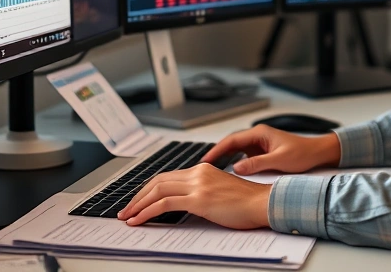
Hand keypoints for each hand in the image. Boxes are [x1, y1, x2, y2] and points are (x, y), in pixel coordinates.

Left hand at [117, 163, 270, 228]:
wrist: (264, 203)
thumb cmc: (248, 203)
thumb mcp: (220, 192)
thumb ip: (203, 192)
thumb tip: (186, 203)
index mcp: (203, 169)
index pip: (167, 177)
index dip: (149, 189)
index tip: (139, 200)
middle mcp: (198, 173)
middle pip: (158, 181)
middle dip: (138, 196)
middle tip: (127, 209)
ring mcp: (198, 185)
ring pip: (157, 191)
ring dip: (138, 204)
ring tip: (128, 217)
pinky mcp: (199, 199)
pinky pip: (164, 204)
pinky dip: (147, 212)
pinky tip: (139, 220)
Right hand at [200, 124, 340, 175]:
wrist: (316, 153)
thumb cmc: (302, 153)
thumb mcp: (279, 160)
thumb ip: (257, 163)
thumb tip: (236, 168)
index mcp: (260, 133)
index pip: (232, 140)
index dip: (217, 150)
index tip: (206, 160)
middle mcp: (257, 136)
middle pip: (230, 143)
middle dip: (216, 154)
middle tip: (202, 166)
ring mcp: (259, 143)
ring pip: (235, 149)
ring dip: (224, 157)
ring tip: (210, 170)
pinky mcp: (261, 151)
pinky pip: (243, 155)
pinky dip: (233, 161)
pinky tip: (227, 171)